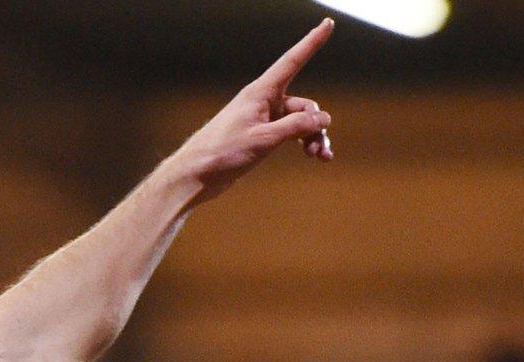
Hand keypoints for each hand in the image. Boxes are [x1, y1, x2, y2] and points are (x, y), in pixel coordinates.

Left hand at [174, 19, 335, 204]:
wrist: (195, 175)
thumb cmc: (222, 152)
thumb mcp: (264, 139)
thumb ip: (295, 126)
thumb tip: (323, 118)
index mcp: (260, 93)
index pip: (293, 61)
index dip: (312, 42)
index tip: (328, 23)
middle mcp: (263, 102)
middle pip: (303, 105)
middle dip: (316, 124)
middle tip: (320, 149)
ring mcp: (262, 119)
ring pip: (299, 121)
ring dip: (313, 136)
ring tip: (322, 156)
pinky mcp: (260, 135)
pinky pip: (290, 133)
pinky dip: (302, 142)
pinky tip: (313, 156)